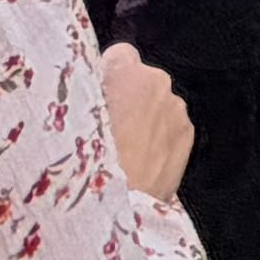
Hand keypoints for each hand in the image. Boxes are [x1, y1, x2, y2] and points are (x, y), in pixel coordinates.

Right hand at [99, 43, 194, 197]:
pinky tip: (142, 161)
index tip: (96, 97)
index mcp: (127, 72)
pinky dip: (159, 137)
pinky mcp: (187, 133)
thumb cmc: (88, 160)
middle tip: (107, 130)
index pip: (120, 54)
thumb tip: (91, 83)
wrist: (121, 205)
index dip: (107, 76)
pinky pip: (170, 125)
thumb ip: (86, 91)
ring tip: (124, 151)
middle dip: (128, 98)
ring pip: (157, 104)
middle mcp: (157, 82)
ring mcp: (176, 108)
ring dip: (145, 118)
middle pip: (140, 80)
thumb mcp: (72, 117)